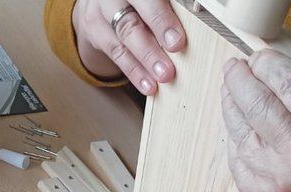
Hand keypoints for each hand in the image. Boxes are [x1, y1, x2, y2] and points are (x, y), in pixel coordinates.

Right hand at [72, 0, 186, 93]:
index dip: (161, 20)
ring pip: (123, 39)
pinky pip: (116, 54)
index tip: (177, 43)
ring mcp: (100, 10)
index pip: (146, 1)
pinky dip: (134, 71)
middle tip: (168, 68)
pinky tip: (147, 84)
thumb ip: (169, 6)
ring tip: (162, 77)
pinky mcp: (95, 30)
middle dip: (152, 46)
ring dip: (144, 62)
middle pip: (130, 21)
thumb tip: (195, 17)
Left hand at [220, 50, 290, 191]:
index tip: (260, 57)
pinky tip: (239, 123)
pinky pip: (236, 154)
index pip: (288, 82)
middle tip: (235, 67)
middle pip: (255, 100)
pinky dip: (234, 134)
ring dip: (230, 102)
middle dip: (239, 76)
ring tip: (232, 89)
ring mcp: (275, 178)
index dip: (267, 63)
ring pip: (238, 126)